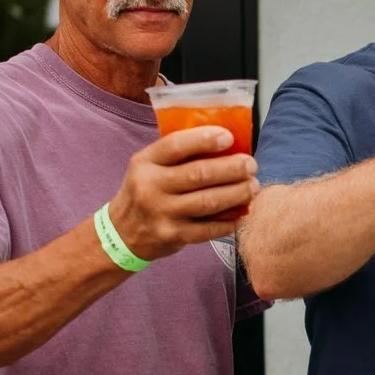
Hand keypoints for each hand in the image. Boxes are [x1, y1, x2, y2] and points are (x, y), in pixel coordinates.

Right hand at [105, 127, 258, 261]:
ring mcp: (161, 213)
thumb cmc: (145, 191)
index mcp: (145, 162)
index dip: (205, 139)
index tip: (229, 137)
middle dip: (232, 168)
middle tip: (251, 165)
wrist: (122, 233)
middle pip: (199, 174)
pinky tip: (242, 213)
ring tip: (253, 187)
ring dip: (237, 193)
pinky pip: (208, 229)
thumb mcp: (149, 166)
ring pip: (209, 201)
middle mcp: (150, 187)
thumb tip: (226, 143)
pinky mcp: (172, 236)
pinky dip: (229, 221)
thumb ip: (179, 155)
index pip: (176, 145)